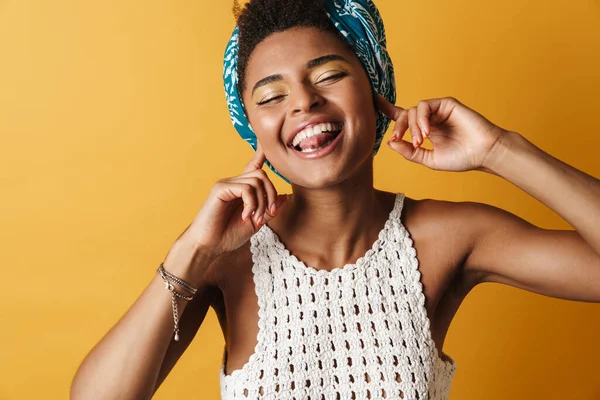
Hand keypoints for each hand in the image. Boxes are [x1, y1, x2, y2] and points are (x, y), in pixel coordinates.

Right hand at [177, 142, 290, 259]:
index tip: (266, 142)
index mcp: (241, 189)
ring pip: (256, 181)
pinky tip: (246, 216)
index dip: (261, 153)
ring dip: (262, 203)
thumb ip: (269, 210)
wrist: (208, 246)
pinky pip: (246, 188)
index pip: (253, 166)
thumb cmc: (228, 236)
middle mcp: (234, 183)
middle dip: (271, 195)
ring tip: (255, 219)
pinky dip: (251, 204)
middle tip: (269, 214)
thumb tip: (286, 196)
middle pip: (262, 175)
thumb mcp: (256, 223)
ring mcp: (226, 184)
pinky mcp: (220, 189)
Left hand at [377, 94, 507, 171]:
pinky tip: (426, 132)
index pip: (403, 117)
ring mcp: (438, 110)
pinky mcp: (446, 104)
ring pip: (413, 111)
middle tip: (398, 140)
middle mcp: (430, 118)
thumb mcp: (429, 159)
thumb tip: (391, 143)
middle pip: (404, 115)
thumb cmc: (461, 158)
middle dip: (398, 128)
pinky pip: (425, 106)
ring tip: (421, 142)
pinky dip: (421, 119)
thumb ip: (410, 152)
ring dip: (412, 127)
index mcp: (425, 129)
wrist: (484, 154)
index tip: (375, 100)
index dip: (388, 109)